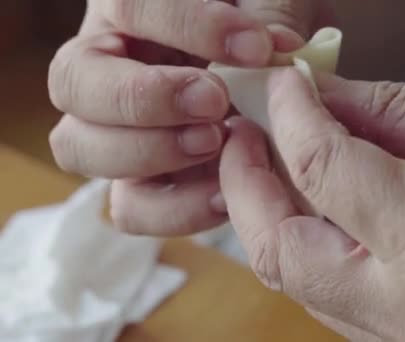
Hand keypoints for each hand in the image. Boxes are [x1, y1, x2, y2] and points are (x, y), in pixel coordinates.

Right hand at [48, 0, 334, 234]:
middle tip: (215, 102)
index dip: (189, 28)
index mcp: (132, 11)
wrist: (271, 74)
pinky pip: (129, 207)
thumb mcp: (269, 5)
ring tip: (217, 143)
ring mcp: (118, 131)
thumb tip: (276, 47)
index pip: (127, 7)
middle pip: (73, 84)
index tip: (259, 48)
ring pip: (80, 148)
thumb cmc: (262, 33)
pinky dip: (172, 209)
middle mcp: (109, 69)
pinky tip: (225, 194)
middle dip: (145, 98)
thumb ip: (269, 12)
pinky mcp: (145, 182)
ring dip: (148, 152)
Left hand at [220, 69, 404, 340]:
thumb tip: (323, 95)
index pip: (322, 169)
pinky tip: (316, 204)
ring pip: (299, 280)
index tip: (284, 83)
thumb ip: (398, 110)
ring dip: (272, 216)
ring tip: (274, 159)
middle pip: (280, 250)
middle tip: (244, 131)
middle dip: (247, 184)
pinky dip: (310, 247)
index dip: (291, 114)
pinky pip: (332, 297)